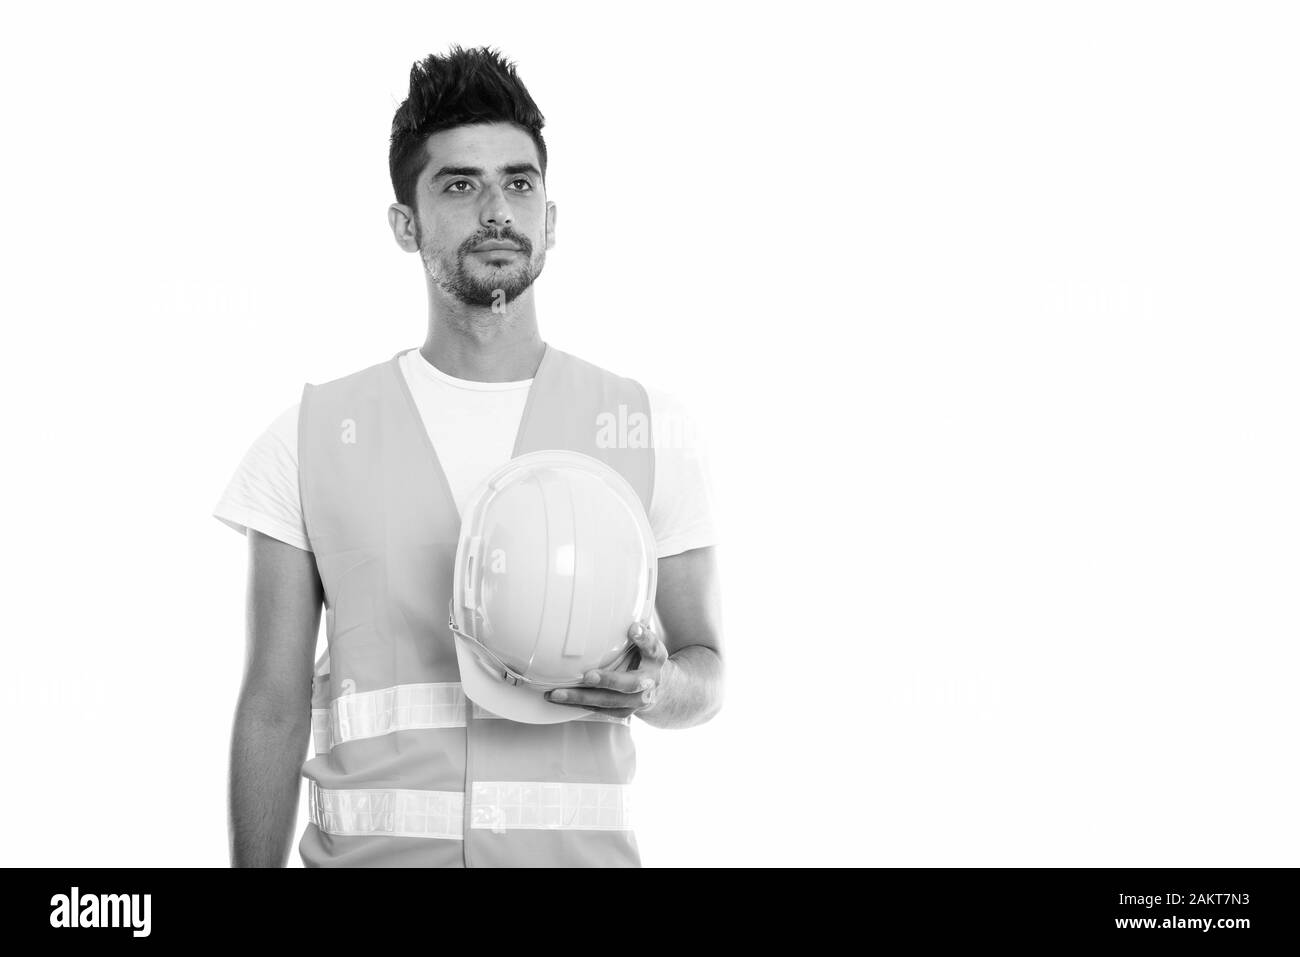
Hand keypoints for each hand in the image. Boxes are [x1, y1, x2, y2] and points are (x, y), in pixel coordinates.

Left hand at [545, 622, 669, 718]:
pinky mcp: (624, 712)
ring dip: (582, 698)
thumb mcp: (647, 642)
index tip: (633, 628)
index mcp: (656, 659)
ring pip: (609, 702)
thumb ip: (635, 628)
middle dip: (608, 680)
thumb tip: (614, 597)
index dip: (645, 638)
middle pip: (630, 684)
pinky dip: (578, 705)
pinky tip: (560, 698)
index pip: (654, 648)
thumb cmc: (646, 658)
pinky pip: (599, 710)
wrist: (663, 691)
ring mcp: (636, 701)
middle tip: (588, 675)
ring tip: (557, 693)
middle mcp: (650, 682)